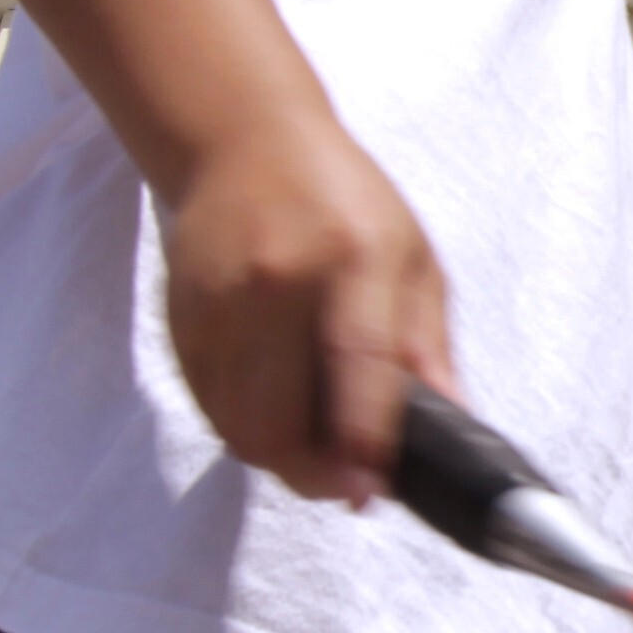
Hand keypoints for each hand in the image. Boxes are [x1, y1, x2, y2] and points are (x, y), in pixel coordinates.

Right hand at [160, 127, 456, 503]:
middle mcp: (276, 280)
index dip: (362, 437)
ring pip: (237, 425)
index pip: (357, 360)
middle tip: (347, 484)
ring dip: (279, 459)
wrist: (242, 140)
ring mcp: (218, 302)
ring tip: (317, 452)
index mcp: (353, 257)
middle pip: (277, 414)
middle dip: (313, 473)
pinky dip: (244, 429)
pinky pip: (209, 406)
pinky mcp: (180, 319)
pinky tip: (277, 414)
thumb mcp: (412, 257)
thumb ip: (428, 344)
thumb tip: (452, 422)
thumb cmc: (344, 201)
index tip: (371, 492)